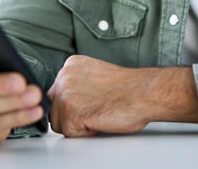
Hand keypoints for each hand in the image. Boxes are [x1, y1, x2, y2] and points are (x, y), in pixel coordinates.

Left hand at [47, 55, 197, 136]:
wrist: (143, 93)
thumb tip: (68, 99)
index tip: (91, 102)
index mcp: (70, 65)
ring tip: (98, 114)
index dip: (75, 104)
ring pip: (58, 122)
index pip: (58, 92)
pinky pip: (69, 132)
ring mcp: (65, 92)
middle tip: (95, 110)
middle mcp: (64, 75)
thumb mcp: (95, 75)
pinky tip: (99, 119)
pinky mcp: (71, 111)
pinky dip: (84, 132)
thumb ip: (78, 83)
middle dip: (71, 115)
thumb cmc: (127, 88)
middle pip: (54, 107)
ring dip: (77, 125)